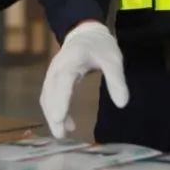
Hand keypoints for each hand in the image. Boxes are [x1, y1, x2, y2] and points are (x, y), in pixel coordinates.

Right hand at [39, 21, 128, 138]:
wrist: (85, 34)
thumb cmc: (100, 46)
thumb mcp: (113, 60)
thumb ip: (117, 80)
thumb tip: (122, 104)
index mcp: (72, 60)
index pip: (63, 81)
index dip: (60, 99)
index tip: (59, 117)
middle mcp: (58, 67)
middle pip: (51, 92)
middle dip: (53, 113)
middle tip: (61, 135)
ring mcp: (53, 73)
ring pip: (47, 96)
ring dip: (52, 115)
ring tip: (64, 133)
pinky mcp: (53, 79)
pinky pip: (49, 96)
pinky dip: (55, 110)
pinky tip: (67, 123)